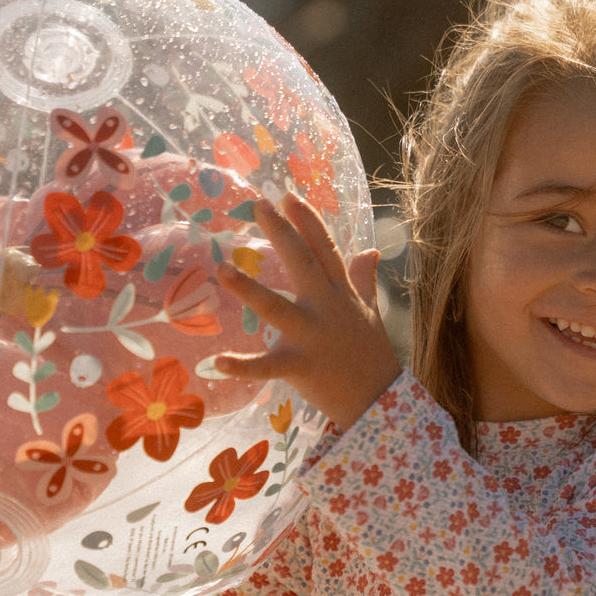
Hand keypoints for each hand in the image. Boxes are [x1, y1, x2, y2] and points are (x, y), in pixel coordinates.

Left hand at [213, 193, 401, 430]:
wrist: (378, 400)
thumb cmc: (370, 354)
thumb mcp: (370, 311)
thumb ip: (365, 279)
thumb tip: (371, 250)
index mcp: (340, 294)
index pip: (324, 249)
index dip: (307, 221)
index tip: (288, 195)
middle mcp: (327, 309)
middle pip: (303, 265)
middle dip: (283, 234)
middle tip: (259, 205)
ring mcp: (312, 338)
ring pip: (277, 309)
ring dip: (249, 290)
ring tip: (222, 269)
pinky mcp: (300, 367)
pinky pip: (267, 367)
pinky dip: (243, 366)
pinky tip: (217, 361)